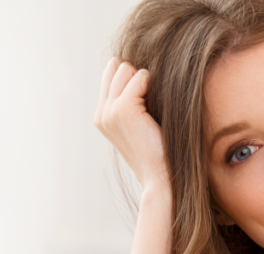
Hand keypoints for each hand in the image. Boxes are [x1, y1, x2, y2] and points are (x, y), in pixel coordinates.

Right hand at [94, 57, 168, 192]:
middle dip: (137, 77)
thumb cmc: (160, 150)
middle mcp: (102, 114)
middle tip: (152, 104)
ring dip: (145, 81)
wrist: (162, 176)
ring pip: (125, 69)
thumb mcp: (142, 123)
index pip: (111, 74)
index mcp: (103, 117)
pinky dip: (152, 85)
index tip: (148, 99)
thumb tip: (141, 71)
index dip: (133, 79)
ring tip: (153, 107)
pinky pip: (140, 77)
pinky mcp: (122, 110)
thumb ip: (135, 100)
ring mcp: (109, 112)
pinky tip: (156, 106)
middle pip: (117, 67)